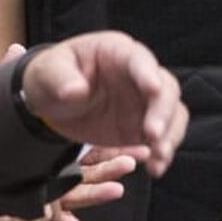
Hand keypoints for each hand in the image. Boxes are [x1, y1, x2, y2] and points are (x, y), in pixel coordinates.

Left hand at [22, 33, 187, 176]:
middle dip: (163, 111)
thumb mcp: (48, 74)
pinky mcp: (144, 125)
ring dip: (170, 135)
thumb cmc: (51, 78)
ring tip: (158, 156)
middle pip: (166, 88)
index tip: (153, 90)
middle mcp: (139, 74)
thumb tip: (76, 90)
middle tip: (152, 134)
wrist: (54, 102)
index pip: (139, 60)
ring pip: (173, 113)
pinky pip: (164, 137)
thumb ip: (61, 79)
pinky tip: (155, 168)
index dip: (148, 74)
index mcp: (117, 52)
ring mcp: (145, 101)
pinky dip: (163, 153)